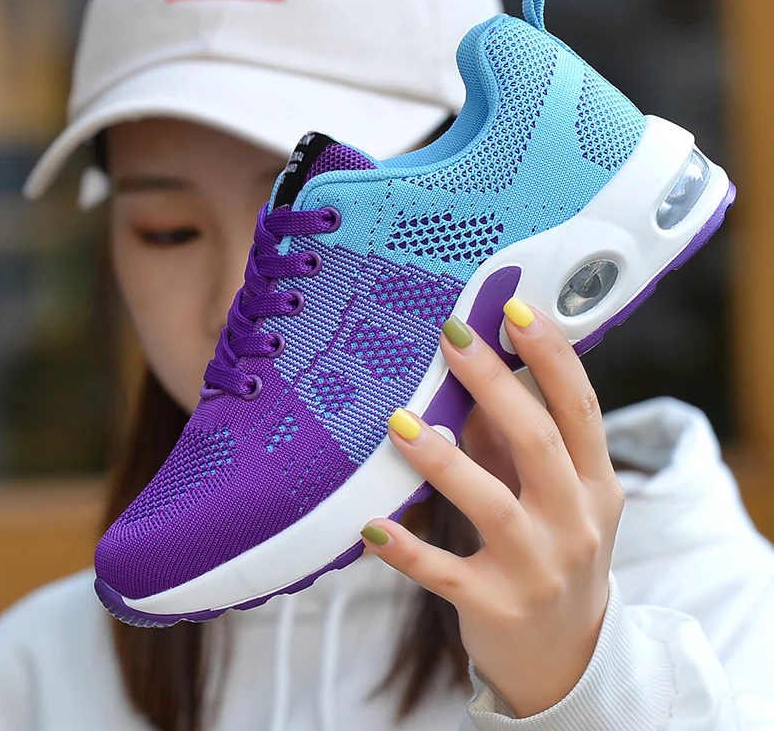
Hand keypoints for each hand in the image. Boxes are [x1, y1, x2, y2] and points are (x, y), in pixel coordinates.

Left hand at [360, 299, 624, 717]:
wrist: (567, 658)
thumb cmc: (555, 553)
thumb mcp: (555, 496)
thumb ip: (516, 440)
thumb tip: (474, 377)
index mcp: (596, 486)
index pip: (581, 408)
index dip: (552, 356)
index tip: (517, 309)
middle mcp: (575, 523)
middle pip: (540, 443)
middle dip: (497, 385)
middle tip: (453, 338)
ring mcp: (538, 569)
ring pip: (493, 505)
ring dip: (445, 461)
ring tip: (400, 422)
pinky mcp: (495, 606)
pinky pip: (445, 575)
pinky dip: (407, 550)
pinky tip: (370, 526)